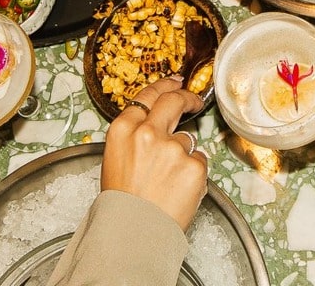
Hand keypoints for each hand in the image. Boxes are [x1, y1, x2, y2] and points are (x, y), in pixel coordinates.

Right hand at [101, 77, 206, 230]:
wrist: (134, 231)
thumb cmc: (122, 201)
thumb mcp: (116, 158)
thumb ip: (134, 135)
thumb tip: (155, 123)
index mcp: (124, 129)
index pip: (148, 95)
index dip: (164, 85)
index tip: (175, 83)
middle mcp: (148, 132)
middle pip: (173, 100)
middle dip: (186, 97)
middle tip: (194, 100)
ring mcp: (173, 148)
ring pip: (187, 140)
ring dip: (183, 155)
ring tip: (168, 181)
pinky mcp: (194, 165)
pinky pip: (199, 161)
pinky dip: (193, 173)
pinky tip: (179, 189)